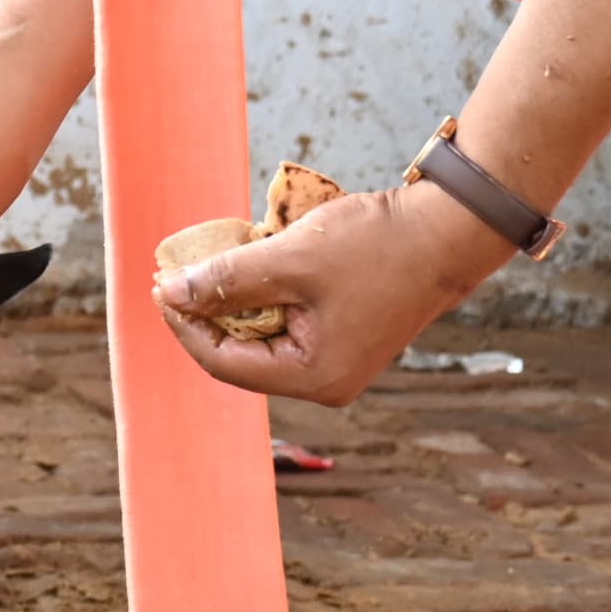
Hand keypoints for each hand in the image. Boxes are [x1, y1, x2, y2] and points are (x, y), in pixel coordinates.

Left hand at [151, 183, 509, 404]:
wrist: (449, 231)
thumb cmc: (377, 245)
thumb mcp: (291, 259)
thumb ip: (227, 279)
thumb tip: (172, 293)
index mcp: (312, 377)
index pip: (222, 362)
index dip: (184, 324)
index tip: (160, 283)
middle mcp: (324, 380)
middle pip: (241, 351)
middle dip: (209, 308)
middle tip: (181, 267)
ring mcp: (336, 360)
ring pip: (263, 333)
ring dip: (238, 296)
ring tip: (219, 255)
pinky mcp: (344, 335)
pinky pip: (288, 320)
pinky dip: (267, 291)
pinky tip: (258, 256)